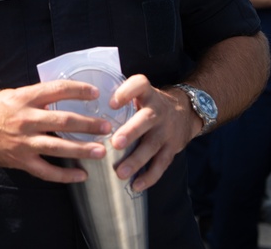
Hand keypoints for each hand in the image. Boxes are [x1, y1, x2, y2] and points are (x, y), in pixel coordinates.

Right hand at [0, 81, 110, 184]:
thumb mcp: (12, 95)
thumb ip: (36, 97)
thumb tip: (62, 95)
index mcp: (24, 98)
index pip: (58, 90)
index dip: (79, 90)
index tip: (96, 93)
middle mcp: (26, 119)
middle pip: (64, 121)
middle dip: (88, 124)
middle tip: (107, 126)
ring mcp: (23, 142)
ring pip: (59, 147)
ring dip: (82, 150)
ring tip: (101, 151)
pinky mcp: (20, 161)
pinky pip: (46, 171)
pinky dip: (65, 175)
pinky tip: (81, 176)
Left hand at [106, 74, 191, 192]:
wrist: (185, 112)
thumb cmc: (150, 104)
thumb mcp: (141, 94)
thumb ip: (120, 99)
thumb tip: (84, 109)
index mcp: (148, 94)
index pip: (140, 85)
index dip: (127, 92)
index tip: (112, 103)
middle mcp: (158, 111)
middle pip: (146, 119)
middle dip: (131, 131)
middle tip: (115, 143)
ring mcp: (166, 131)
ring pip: (152, 145)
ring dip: (136, 160)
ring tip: (121, 173)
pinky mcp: (172, 149)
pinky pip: (161, 164)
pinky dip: (149, 176)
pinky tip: (136, 185)